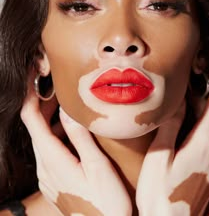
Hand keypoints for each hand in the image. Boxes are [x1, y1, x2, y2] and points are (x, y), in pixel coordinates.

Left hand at [21, 79, 131, 215]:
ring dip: (51, 120)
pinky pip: (48, 150)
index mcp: (53, 158)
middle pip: (34, 126)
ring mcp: (47, 174)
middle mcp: (44, 166)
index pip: (31, 119)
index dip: (30, 96)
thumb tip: (69, 111)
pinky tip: (73, 134)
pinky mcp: (53, 180)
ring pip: (41, 138)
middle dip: (43, 104)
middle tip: (58, 88)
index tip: (34, 78)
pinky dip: (56, 135)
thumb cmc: (106, 203)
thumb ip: (81, 137)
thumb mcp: (98, 166)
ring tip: (68, 108)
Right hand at [136, 70, 208, 215]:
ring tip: (180, 109)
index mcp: (204, 141)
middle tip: (184, 87)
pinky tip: (183, 134)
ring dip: (200, 113)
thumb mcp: (159, 155)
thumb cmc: (160, 192)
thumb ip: (171, 124)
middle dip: (203, 96)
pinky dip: (201, 129)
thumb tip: (178, 100)